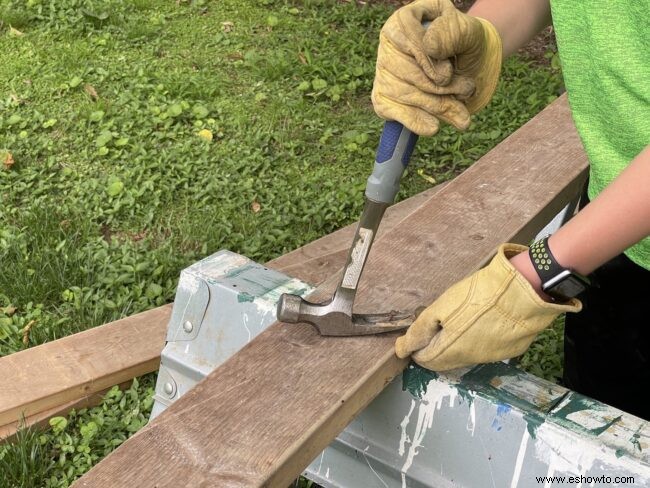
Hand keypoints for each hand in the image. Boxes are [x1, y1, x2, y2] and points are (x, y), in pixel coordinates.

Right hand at [372, 0, 501, 135]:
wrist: (465, 61)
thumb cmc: (463, 42)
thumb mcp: (466, 30)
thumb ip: (452, 33)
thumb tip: (430, 47)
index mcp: (403, 21)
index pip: (408, 43)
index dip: (428, 62)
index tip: (449, 73)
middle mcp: (387, 45)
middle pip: (407, 73)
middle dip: (440, 89)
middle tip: (466, 91)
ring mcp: (383, 72)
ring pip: (405, 95)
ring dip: (437, 107)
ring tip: (463, 115)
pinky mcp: (383, 96)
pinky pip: (392, 111)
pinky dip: (414, 121)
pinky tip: (433, 128)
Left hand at [395, 243, 580, 370]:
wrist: (523, 291)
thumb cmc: (478, 296)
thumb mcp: (442, 307)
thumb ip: (420, 330)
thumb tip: (401, 349)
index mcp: (450, 351)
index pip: (424, 360)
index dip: (417, 346)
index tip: (419, 331)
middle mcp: (470, 360)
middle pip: (444, 361)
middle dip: (435, 347)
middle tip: (438, 324)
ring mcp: (492, 357)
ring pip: (465, 356)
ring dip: (457, 344)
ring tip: (461, 320)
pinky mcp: (510, 351)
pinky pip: (486, 350)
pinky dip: (479, 341)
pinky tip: (483, 322)